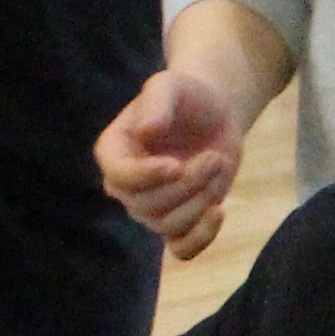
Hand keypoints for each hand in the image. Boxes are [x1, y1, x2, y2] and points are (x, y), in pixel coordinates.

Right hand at [98, 64, 248, 253]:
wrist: (215, 114)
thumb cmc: (186, 97)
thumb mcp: (170, 86)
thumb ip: (156, 103)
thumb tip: (145, 132)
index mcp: (114, 152)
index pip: (118, 177)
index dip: (145, 177)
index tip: (176, 164)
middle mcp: (126, 186)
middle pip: (147, 206)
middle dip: (186, 184)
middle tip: (213, 157)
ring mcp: (151, 208)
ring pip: (168, 225)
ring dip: (200, 201)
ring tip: (218, 166)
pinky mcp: (179, 223)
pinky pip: (181, 250)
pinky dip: (201, 239)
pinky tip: (220, 210)